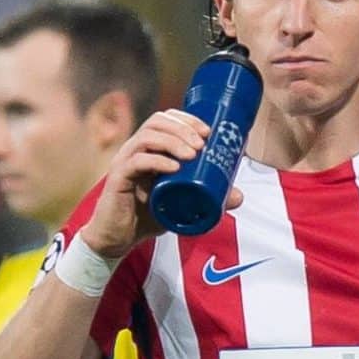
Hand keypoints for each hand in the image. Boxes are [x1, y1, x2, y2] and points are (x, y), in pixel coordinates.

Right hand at [78, 109, 241, 257]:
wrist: (119, 238)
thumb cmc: (148, 216)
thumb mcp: (184, 205)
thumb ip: (209, 198)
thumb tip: (240, 196)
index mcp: (149, 148)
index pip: (165, 120)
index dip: (186, 119)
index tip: (208, 131)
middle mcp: (135, 150)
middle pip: (156, 122)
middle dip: (183, 128)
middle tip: (202, 143)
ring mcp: (125, 162)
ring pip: (146, 137)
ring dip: (172, 141)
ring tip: (192, 154)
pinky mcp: (118, 179)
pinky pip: (136, 162)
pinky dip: (157, 161)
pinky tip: (174, 168)